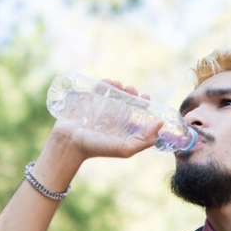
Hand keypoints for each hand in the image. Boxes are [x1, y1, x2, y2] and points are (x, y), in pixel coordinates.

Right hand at [49, 80, 163, 160]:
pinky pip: (98, 88)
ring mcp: (100, 108)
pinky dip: (105, 82)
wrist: (70, 142)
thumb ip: (144, 140)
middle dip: (132, 92)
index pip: (137, 112)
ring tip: (119, 85)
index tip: (145, 97)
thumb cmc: (97, 148)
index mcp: (122, 127)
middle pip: (127, 99)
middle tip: (131, 91)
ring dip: (120, 86)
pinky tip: (108, 82)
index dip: (143, 103)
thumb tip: (160, 123)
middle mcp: (113, 117)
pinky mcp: (88, 100)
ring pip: (114, 92)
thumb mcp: (125, 148)